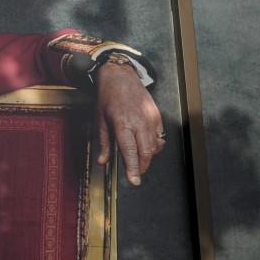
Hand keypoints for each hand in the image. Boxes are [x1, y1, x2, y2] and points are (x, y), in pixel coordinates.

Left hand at [94, 62, 164, 185]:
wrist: (120, 77)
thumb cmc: (106, 99)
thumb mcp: (99, 121)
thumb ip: (103, 143)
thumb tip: (102, 162)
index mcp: (122, 123)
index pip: (129, 151)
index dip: (132, 168)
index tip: (134, 182)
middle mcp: (139, 122)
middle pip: (146, 153)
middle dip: (141, 167)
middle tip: (135, 174)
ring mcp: (150, 118)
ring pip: (154, 146)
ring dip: (148, 158)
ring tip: (138, 161)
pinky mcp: (157, 116)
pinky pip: (159, 137)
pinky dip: (154, 146)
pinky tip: (145, 147)